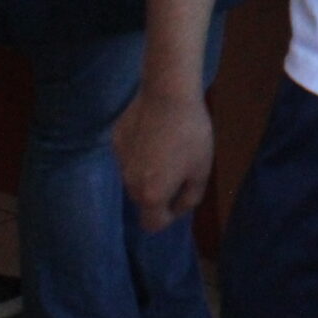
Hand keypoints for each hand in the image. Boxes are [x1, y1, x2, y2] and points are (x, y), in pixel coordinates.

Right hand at [113, 85, 216, 232]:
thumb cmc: (191, 135)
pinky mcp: (115, 142)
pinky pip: (129, 157)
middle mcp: (129, 184)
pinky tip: (154, 131)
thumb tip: (177, 207)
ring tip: (168, 146)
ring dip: (149, 171)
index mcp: (150, 195)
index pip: (153, 224)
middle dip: (160, 191)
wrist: (168, 94)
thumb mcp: (202, 170)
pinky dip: (140, 151)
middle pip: (144, 200)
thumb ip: (190, 198)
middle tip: (179, 166)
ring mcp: (119, 162)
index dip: (170, 214)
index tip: (183, 193)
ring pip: (135, 178)